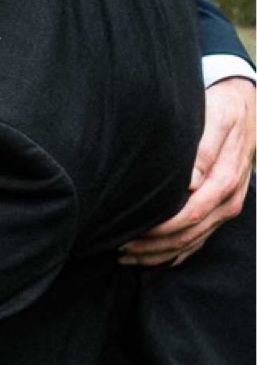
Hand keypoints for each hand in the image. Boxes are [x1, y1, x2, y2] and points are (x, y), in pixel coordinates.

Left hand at [123, 78, 253, 265]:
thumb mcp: (216, 121)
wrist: (245, 107)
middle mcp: (228, 200)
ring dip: (160, 253)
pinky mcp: (221, 209)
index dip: (160, 229)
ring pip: (193, 242)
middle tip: (119, 250)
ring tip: (127, 256)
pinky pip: (201, 239)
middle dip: (154, 247)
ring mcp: (226, 207)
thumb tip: (190, 180)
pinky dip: (176, 252)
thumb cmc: (224, 111)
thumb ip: (204, 150)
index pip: (189, 216)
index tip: (131, 233)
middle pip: (189, 235)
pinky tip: (153, 256)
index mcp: (224, 182)